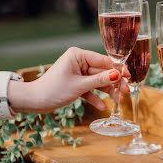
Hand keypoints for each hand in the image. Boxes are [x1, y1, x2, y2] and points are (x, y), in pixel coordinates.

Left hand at [8, 47, 129, 113]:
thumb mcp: (79, 85)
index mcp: (78, 55)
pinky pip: (89, 89)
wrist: (34, 101)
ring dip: (107, 91)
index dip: (117, 69)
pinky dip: (95, 97)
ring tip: (119, 100)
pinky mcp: (75, 83)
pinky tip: (102, 106)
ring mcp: (77, 73)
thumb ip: (99, 80)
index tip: (128, 76)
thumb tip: (117, 75)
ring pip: (97, 81)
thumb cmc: (53, 89)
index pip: (103, 60)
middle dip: (114, 83)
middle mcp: (79, 62)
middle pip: (102, 72)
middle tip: (126, 91)